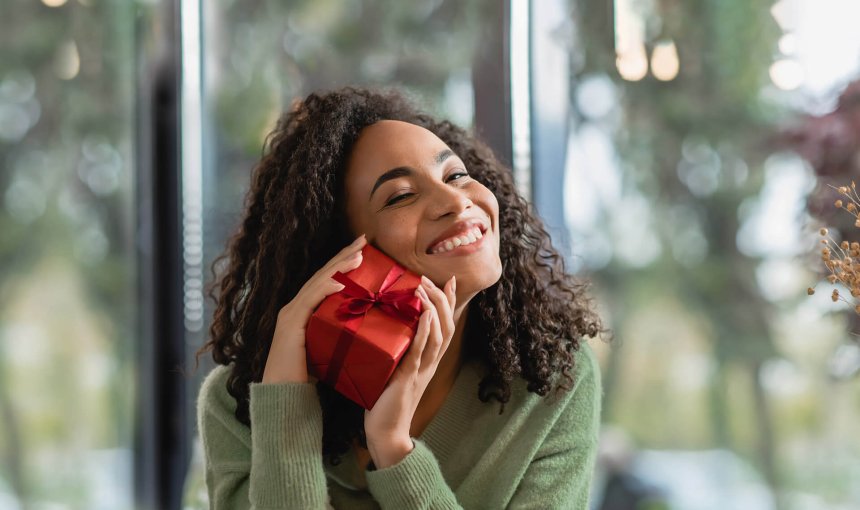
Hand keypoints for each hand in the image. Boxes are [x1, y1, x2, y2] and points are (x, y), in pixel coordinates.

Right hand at [261, 234, 366, 383]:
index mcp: (303, 311)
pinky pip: (310, 302)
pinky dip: (325, 290)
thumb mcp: (327, 348)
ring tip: (359, 255)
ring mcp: (290, 314)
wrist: (283, 396)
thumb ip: (338, 334)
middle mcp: (294, 307)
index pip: (325, 280)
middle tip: (363, 240)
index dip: (343, 263)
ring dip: (339, 267)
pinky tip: (340, 282)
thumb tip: (364, 328)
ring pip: (318, 283)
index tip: (362, 249)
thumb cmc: (306, 377)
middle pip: (323, 274)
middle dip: (344, 255)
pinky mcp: (291, 326)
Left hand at [364, 274, 456, 467]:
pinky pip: (421, 350)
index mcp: (429, 360)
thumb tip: (387, 328)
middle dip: (442, 299)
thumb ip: (397, 350)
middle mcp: (431, 363)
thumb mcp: (395, 368)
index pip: (445, 325)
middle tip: (430, 279)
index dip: (449, 302)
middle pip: (448, 325)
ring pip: (439, 334)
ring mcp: (422, 369)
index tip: (448, 279)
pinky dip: (425, 331)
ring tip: (423, 288)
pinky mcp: (409, 376)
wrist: (386, 432)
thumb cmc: (386, 401)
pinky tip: (425, 315)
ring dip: (434, 308)